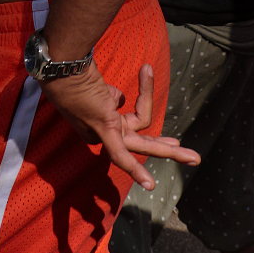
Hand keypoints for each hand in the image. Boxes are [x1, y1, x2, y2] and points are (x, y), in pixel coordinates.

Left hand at [42, 62, 199, 188]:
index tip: (153, 95)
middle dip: (165, 149)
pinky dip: (135, 169)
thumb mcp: (95, 87)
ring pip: (143, 143)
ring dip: (167, 150)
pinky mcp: (105, 128)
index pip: (129, 122)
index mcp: (98, 125)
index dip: (145, 104)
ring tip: (193, 157)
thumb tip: (120, 98)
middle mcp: (101, 133)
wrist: (60, 66)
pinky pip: (121, 153)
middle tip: (191, 155)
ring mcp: (104, 132)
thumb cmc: (72, 73)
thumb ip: (110, 96)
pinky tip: (150, 186)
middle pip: (140, 144)